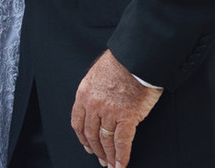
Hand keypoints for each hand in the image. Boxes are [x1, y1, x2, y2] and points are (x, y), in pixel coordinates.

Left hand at [71, 50, 162, 167]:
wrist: (136, 57)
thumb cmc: (121, 62)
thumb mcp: (97, 74)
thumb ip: (95, 91)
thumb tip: (100, 104)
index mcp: (84, 94)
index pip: (78, 122)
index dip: (82, 138)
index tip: (87, 146)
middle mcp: (93, 105)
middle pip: (91, 134)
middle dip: (96, 150)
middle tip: (101, 160)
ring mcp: (109, 112)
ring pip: (106, 140)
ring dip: (109, 156)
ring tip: (112, 166)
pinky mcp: (127, 117)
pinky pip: (122, 142)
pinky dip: (122, 156)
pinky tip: (121, 165)